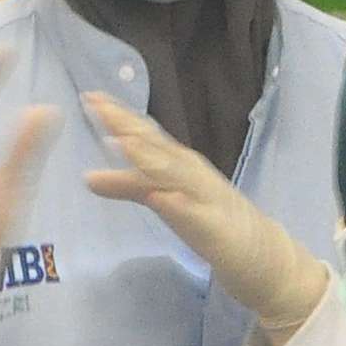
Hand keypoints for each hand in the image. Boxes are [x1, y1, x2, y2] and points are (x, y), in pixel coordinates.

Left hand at [80, 93, 330, 343]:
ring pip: (173, 173)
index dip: (119, 115)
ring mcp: (204, 196)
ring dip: (148, 157)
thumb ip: (127, 186)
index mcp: (178, 162)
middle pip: (155, 145)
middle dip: (127, 124)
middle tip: (96, 104)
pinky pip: (194, 214)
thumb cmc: (204, 217)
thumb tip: (87, 177)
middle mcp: (190, 171)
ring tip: (121, 142)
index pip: (144, 133)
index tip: (91, 96)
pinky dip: (177, 204)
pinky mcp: (213, 227)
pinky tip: (161, 198)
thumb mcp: (161, 198)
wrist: (258, 249)